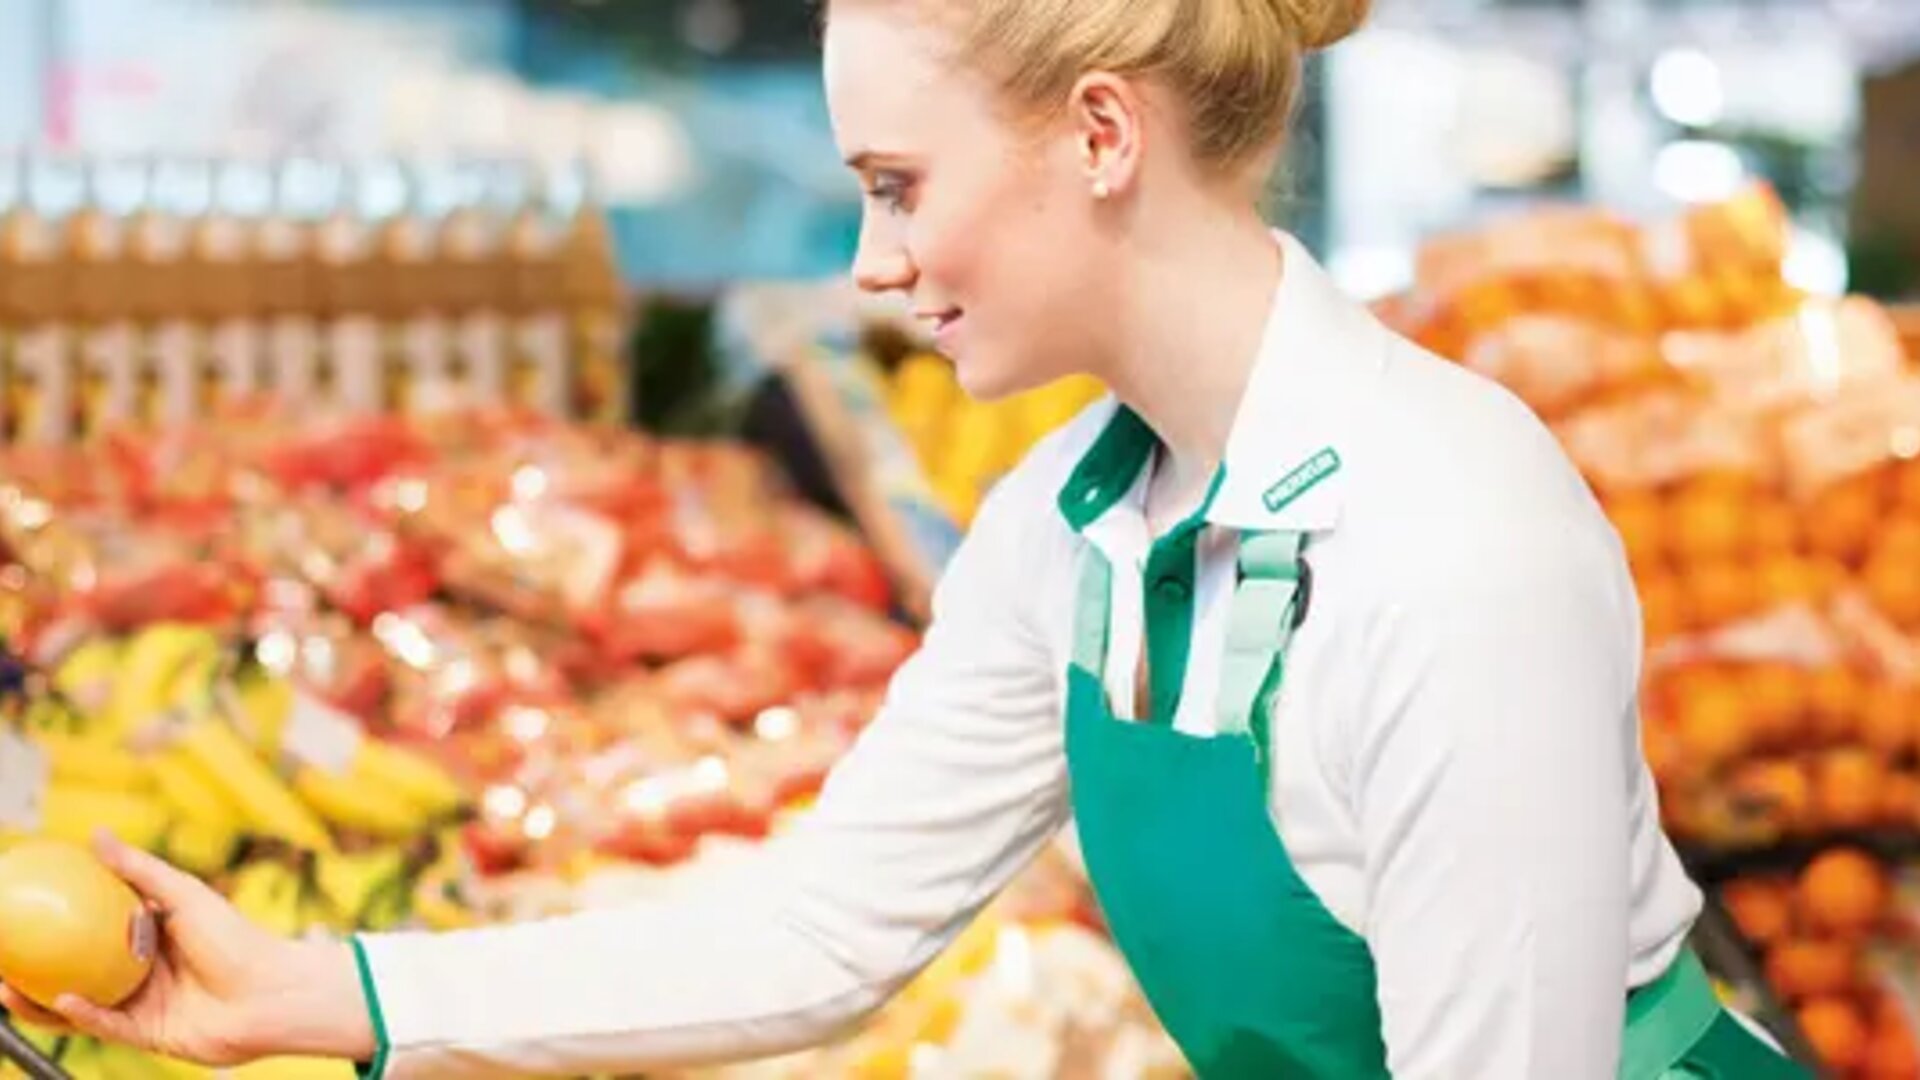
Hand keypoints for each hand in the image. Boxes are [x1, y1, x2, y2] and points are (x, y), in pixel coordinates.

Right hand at [0, 833, 375, 1066]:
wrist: (274, 992)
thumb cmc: (238, 939)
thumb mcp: (185, 895)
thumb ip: (140, 869)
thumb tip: (95, 834)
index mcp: (148, 937)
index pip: (91, 928)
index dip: (56, 922)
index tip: (20, 910)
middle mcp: (140, 970)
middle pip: (76, 968)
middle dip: (35, 967)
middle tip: (0, 955)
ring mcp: (142, 1003)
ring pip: (79, 1002)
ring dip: (41, 999)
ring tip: (6, 988)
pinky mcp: (147, 1034)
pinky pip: (104, 1025)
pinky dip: (81, 1014)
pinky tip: (60, 1001)